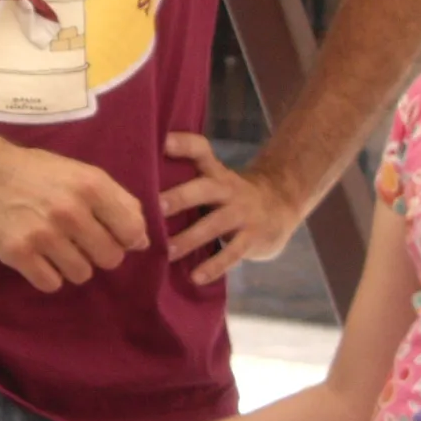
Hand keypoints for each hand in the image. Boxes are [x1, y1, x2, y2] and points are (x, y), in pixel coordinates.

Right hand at [0, 140, 148, 291]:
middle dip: (98, 253)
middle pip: (110, 258)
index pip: (133, 232)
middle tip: (80, 240)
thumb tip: (143, 242)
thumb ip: (119, 203)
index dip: (127, 239)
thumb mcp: (84, 174)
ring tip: (57, 247)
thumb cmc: (40, 173)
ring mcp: (43, 234)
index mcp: (91, 186)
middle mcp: (70, 210)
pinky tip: (39, 257)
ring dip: (73, 265)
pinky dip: (48, 275)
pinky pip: (51, 284)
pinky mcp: (18, 253)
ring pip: (82, 274)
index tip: (112, 235)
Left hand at [159, 133, 301, 285]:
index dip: (183, 144)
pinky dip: (214, 266)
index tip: (162, 142)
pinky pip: (232, 254)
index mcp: (216, 172)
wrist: (282, 206)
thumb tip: (139, 188)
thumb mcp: (216, 180)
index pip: (200, 150)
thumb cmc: (232, 196)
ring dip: (189, 239)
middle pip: (204, 189)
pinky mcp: (253, 238)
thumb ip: (187, 181)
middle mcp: (229, 189)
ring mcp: (242, 214)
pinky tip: (195, 278)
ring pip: (215, 225)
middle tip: (155, 207)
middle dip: (180, 197)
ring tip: (166, 252)